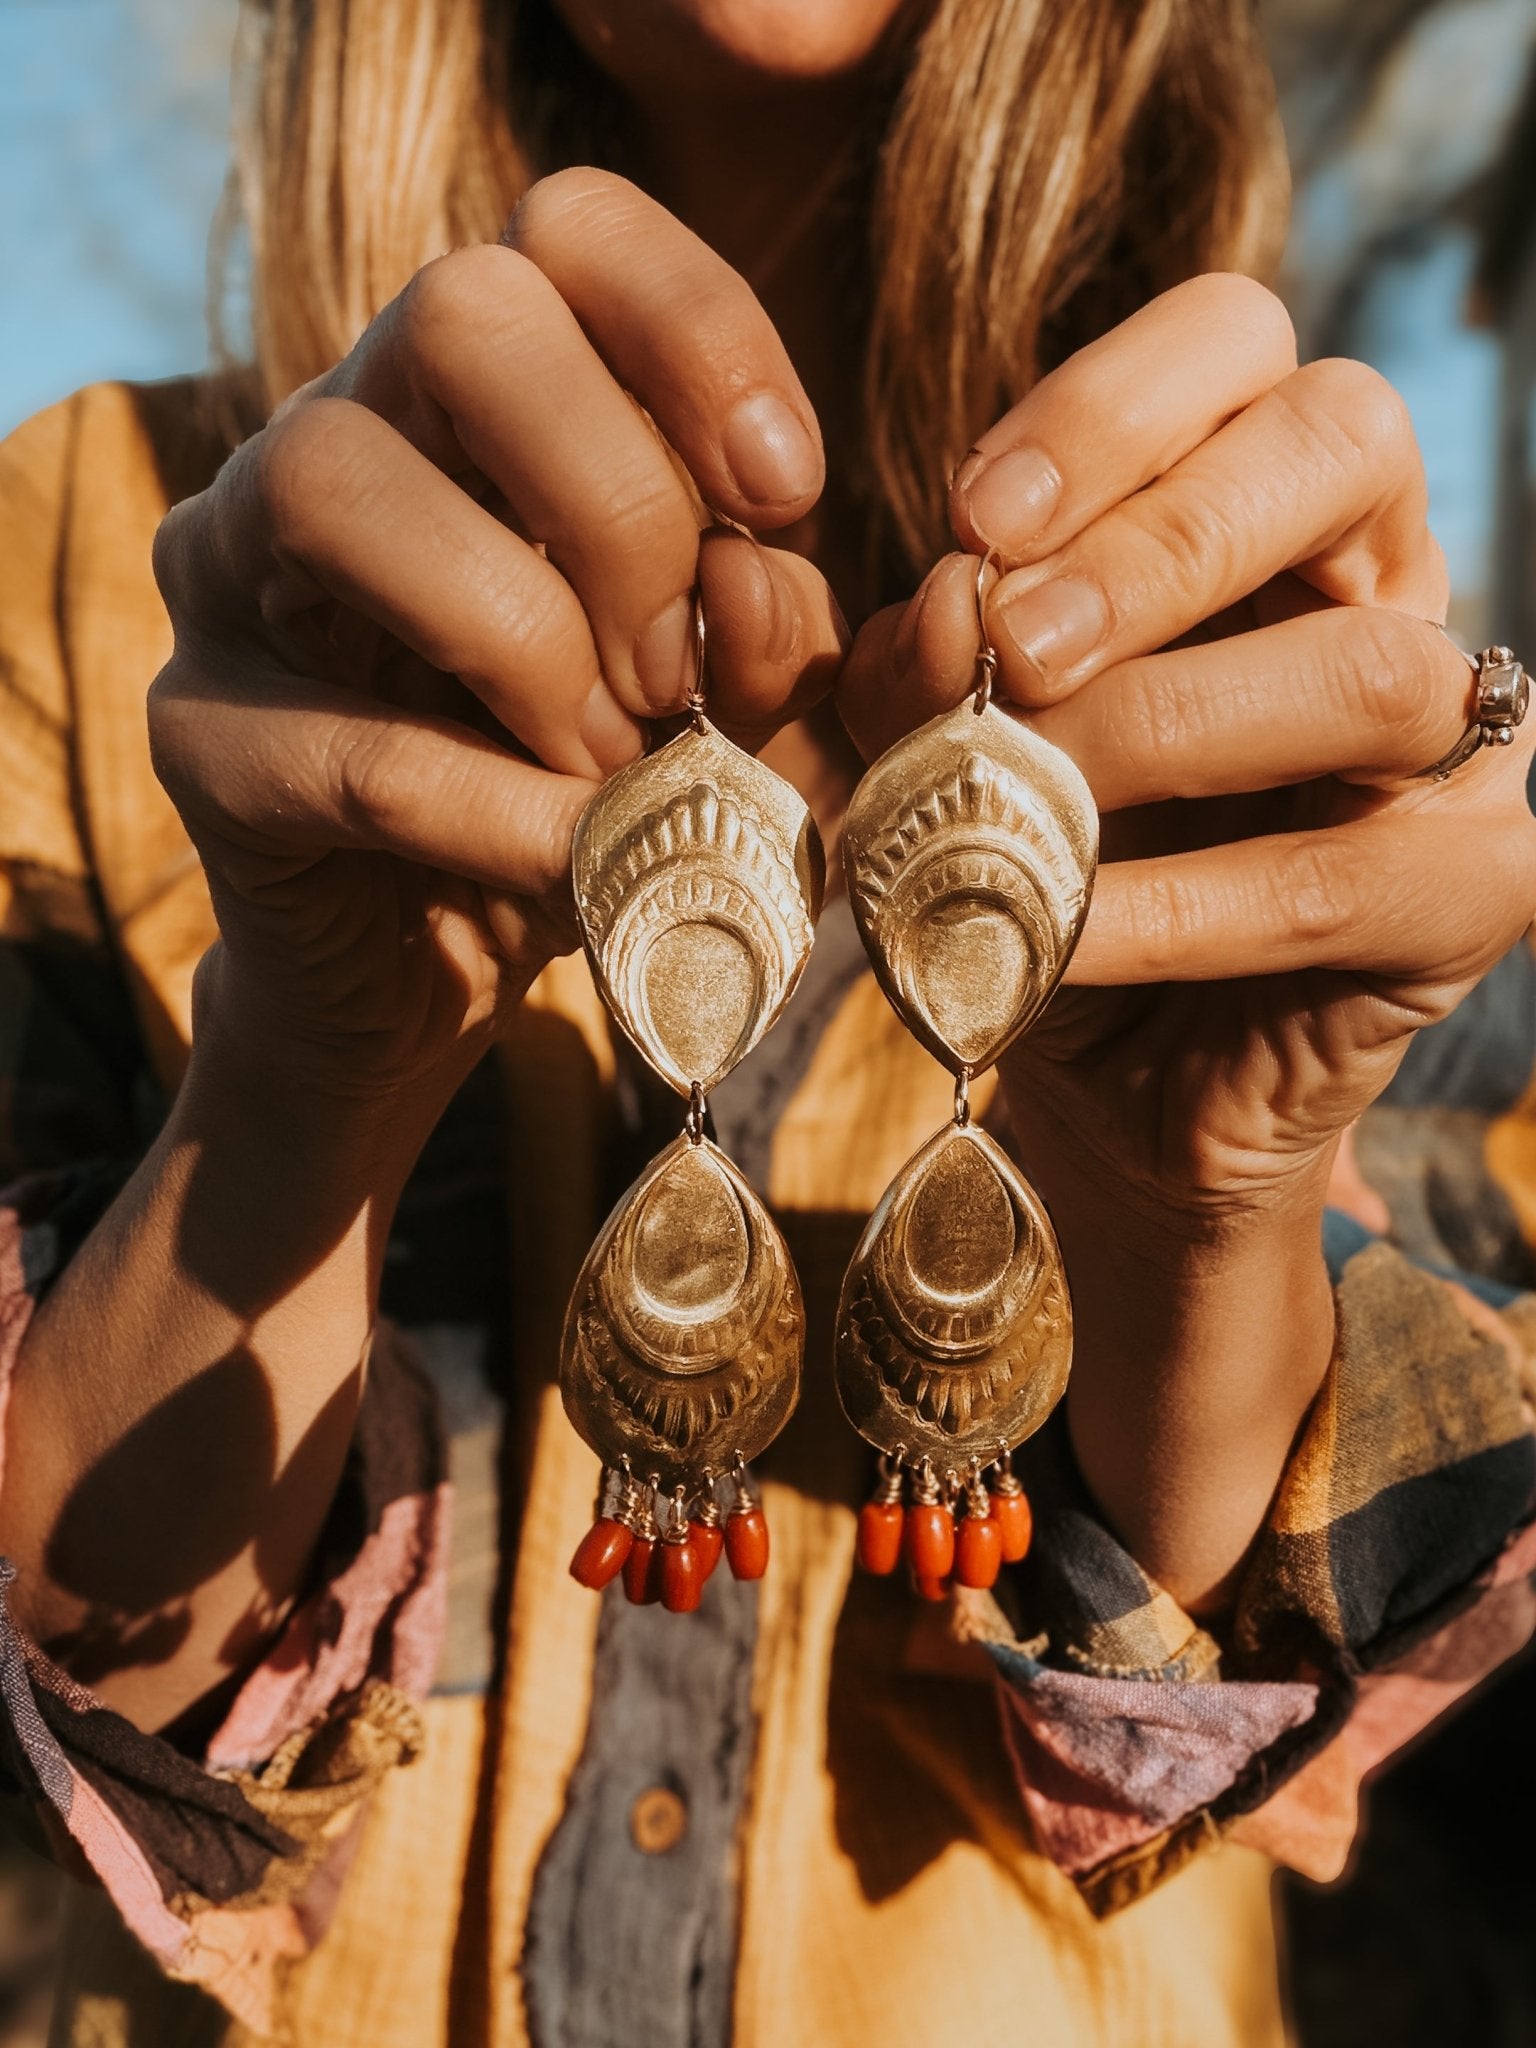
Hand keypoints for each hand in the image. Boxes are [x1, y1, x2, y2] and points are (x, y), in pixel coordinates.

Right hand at [150, 169, 842, 1109]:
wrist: (435, 975)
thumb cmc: (597, 805)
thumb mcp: (742, 719)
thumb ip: (782, 645)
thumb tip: (760, 582)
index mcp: (481, 396)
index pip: (568, 230)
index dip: (699, 332)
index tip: (786, 494)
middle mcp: (344, 433)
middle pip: (461, 313)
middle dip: (619, 501)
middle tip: (675, 671)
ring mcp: (236, 571)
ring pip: (340, 483)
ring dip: (527, 641)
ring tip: (609, 765)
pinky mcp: (198, 732)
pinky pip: (346, 739)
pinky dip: (500, 812)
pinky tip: (575, 862)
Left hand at [840, 273, 1535, 1242]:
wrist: (1108, 1096)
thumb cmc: (1024, 885)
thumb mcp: (904, 756)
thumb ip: (840, 668)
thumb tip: (742, 576)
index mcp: (1256, 504)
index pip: (1236, 347)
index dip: (1105, 407)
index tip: (968, 519)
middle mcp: (1382, 584)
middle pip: (1347, 435)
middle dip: (1158, 534)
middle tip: (1013, 648)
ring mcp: (1450, 739)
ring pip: (1369, 664)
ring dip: (1164, 722)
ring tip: (1025, 788)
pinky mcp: (1469, 893)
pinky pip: (1339, 876)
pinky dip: (1174, 906)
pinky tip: (1054, 928)